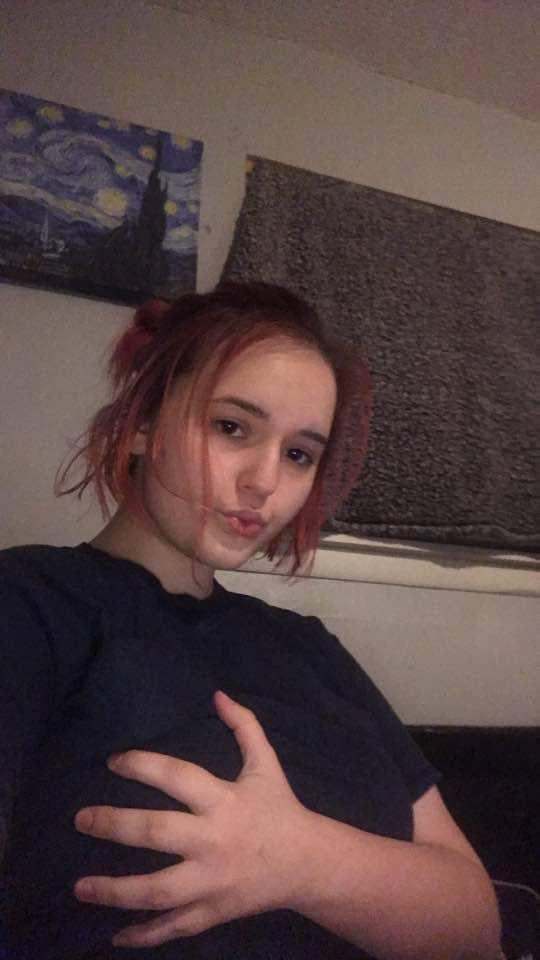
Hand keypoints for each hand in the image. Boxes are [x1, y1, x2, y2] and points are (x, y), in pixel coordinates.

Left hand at [74, 691, 315, 946]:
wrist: (309, 864)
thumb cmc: (280, 808)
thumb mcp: (265, 763)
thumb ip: (244, 726)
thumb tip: (218, 694)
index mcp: (224, 800)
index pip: (177, 776)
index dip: (142, 765)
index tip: (113, 762)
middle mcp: (215, 840)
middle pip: (156, 832)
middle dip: (114, 825)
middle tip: (80, 820)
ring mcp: (213, 882)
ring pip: (157, 890)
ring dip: (115, 890)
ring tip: (80, 886)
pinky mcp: (214, 912)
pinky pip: (174, 927)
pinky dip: (145, 935)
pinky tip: (115, 935)